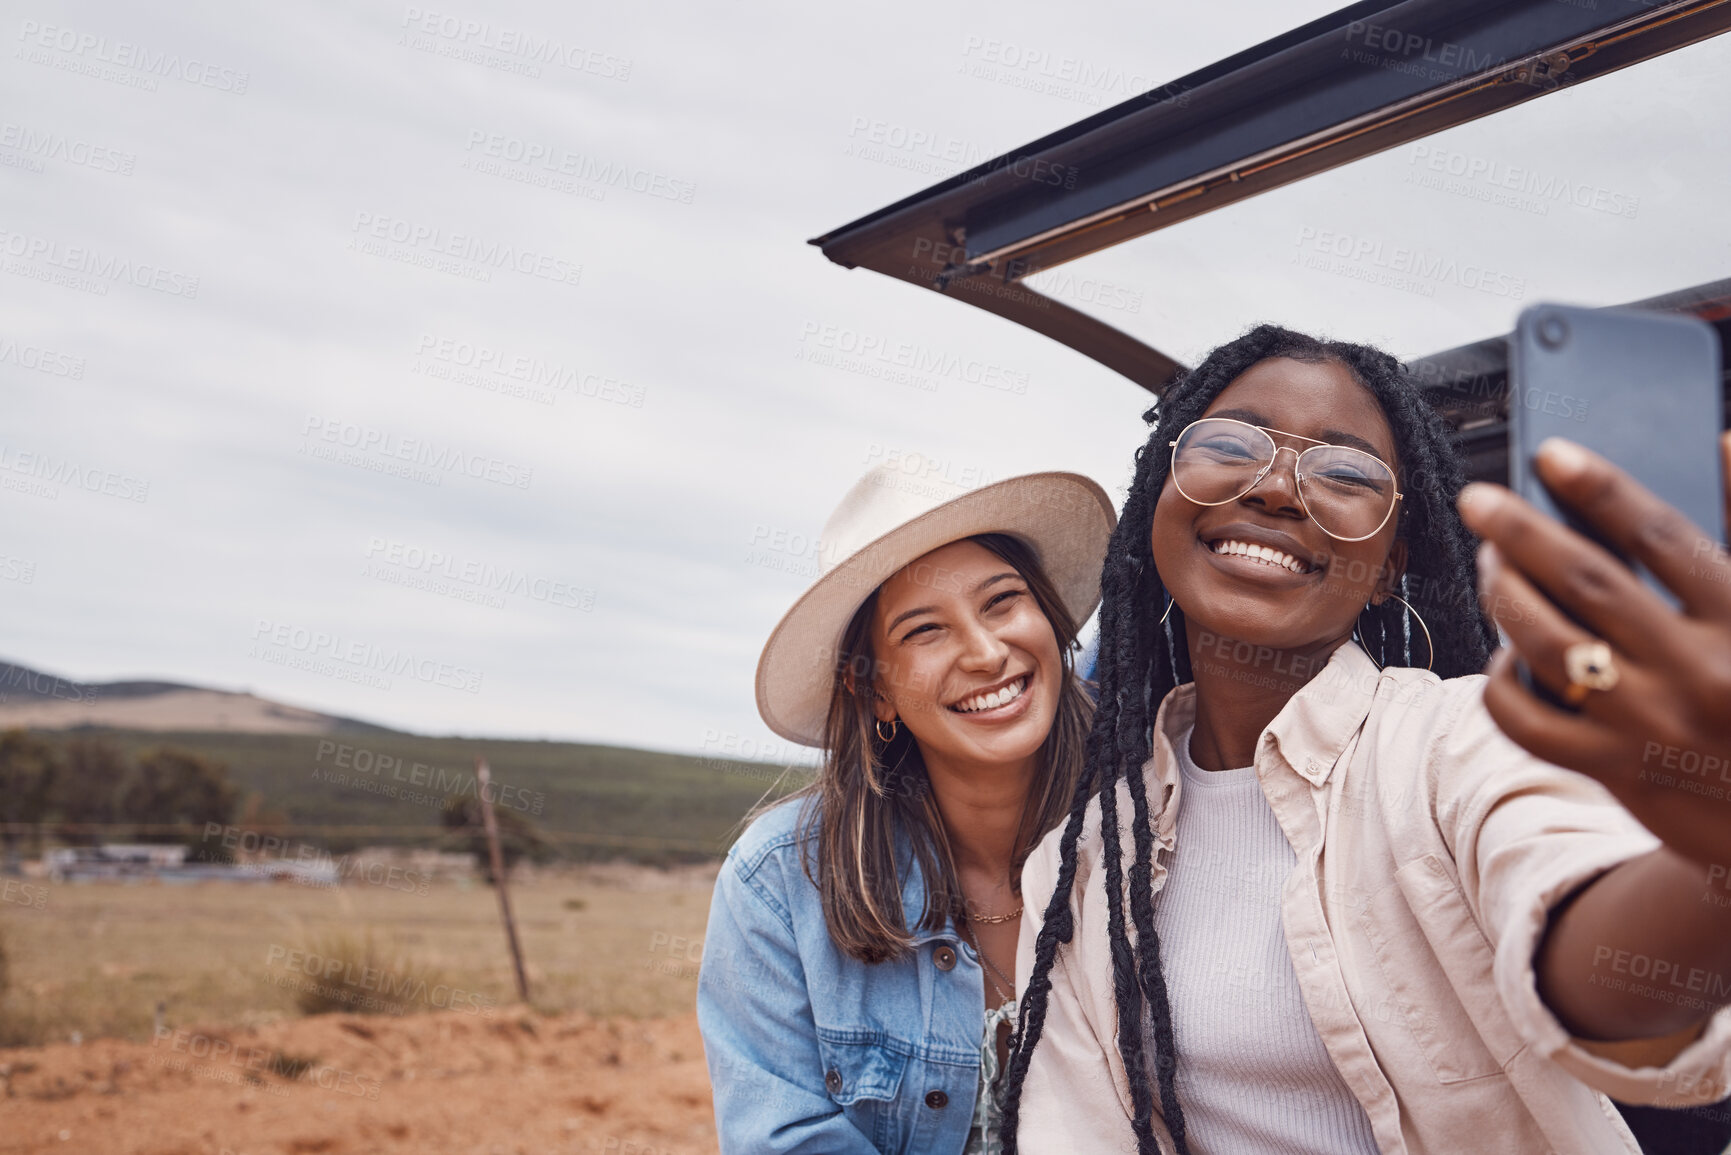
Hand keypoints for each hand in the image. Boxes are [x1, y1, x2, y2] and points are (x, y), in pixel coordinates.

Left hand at [1456, 434, 1730, 869]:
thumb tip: (1726, 440)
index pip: (1662, 539)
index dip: (1603, 490)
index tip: (1552, 453)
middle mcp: (1697, 670)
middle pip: (1589, 583)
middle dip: (1524, 534)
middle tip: (1477, 500)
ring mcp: (1652, 724)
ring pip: (1549, 646)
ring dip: (1506, 597)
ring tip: (1489, 564)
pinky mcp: (1616, 772)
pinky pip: (1530, 723)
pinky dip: (1503, 683)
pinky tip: (1505, 654)